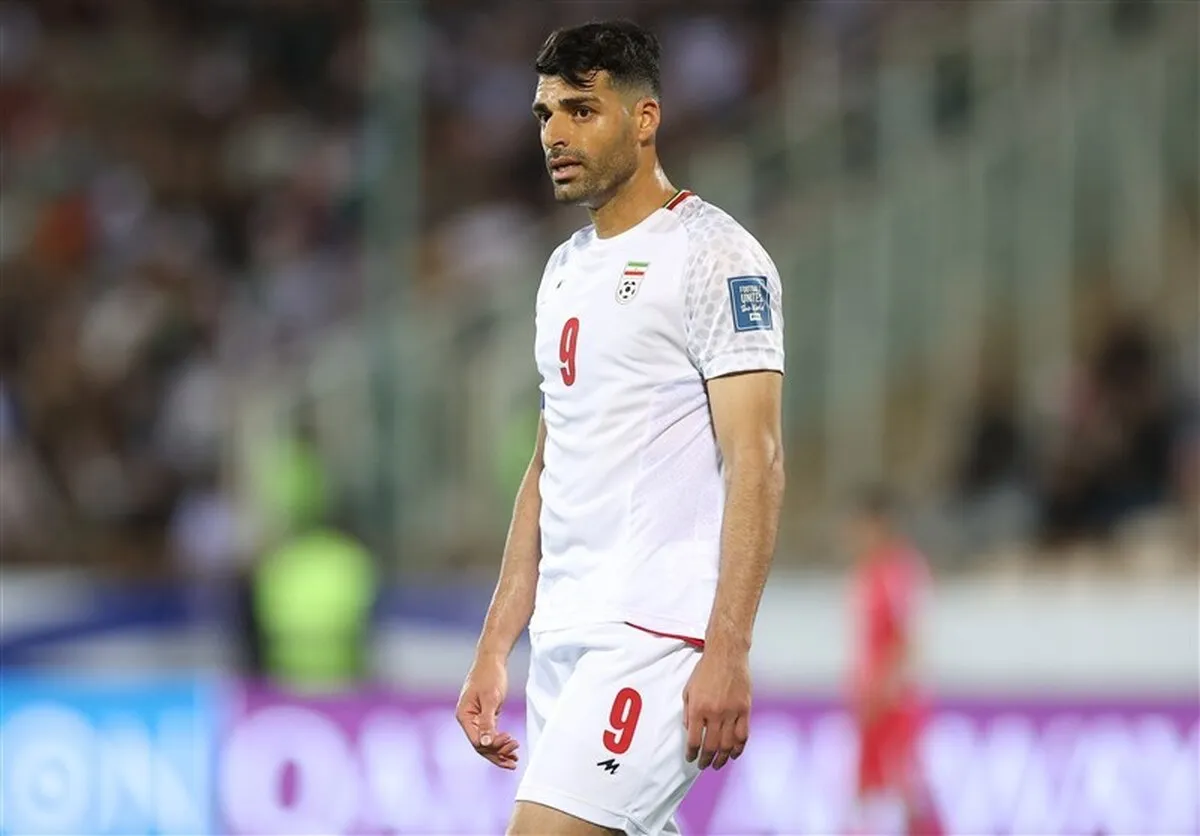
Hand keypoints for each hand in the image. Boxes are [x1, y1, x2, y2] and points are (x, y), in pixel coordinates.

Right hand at [455, 654, 519, 769]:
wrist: (492, 660)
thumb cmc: (490, 676)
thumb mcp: (491, 699)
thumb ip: (487, 721)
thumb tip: (485, 744)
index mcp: (464, 716)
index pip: (476, 741)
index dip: (492, 746)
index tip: (510, 741)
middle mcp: (468, 720)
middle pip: (481, 746)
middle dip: (497, 753)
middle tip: (514, 757)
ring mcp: (476, 719)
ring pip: (486, 743)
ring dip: (500, 752)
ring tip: (514, 760)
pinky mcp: (485, 717)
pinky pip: (491, 735)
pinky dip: (500, 742)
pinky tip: (511, 749)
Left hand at [683, 645, 750, 769]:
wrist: (726, 654)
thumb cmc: (706, 670)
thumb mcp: (688, 690)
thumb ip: (688, 712)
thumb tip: (690, 731)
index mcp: (698, 708)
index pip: (694, 740)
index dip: (692, 754)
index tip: (691, 758)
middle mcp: (715, 713)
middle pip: (711, 746)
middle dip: (706, 760)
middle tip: (704, 766)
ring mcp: (732, 712)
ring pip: (728, 744)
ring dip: (722, 758)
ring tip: (718, 764)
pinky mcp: (745, 709)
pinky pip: (743, 735)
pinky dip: (739, 748)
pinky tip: (734, 754)